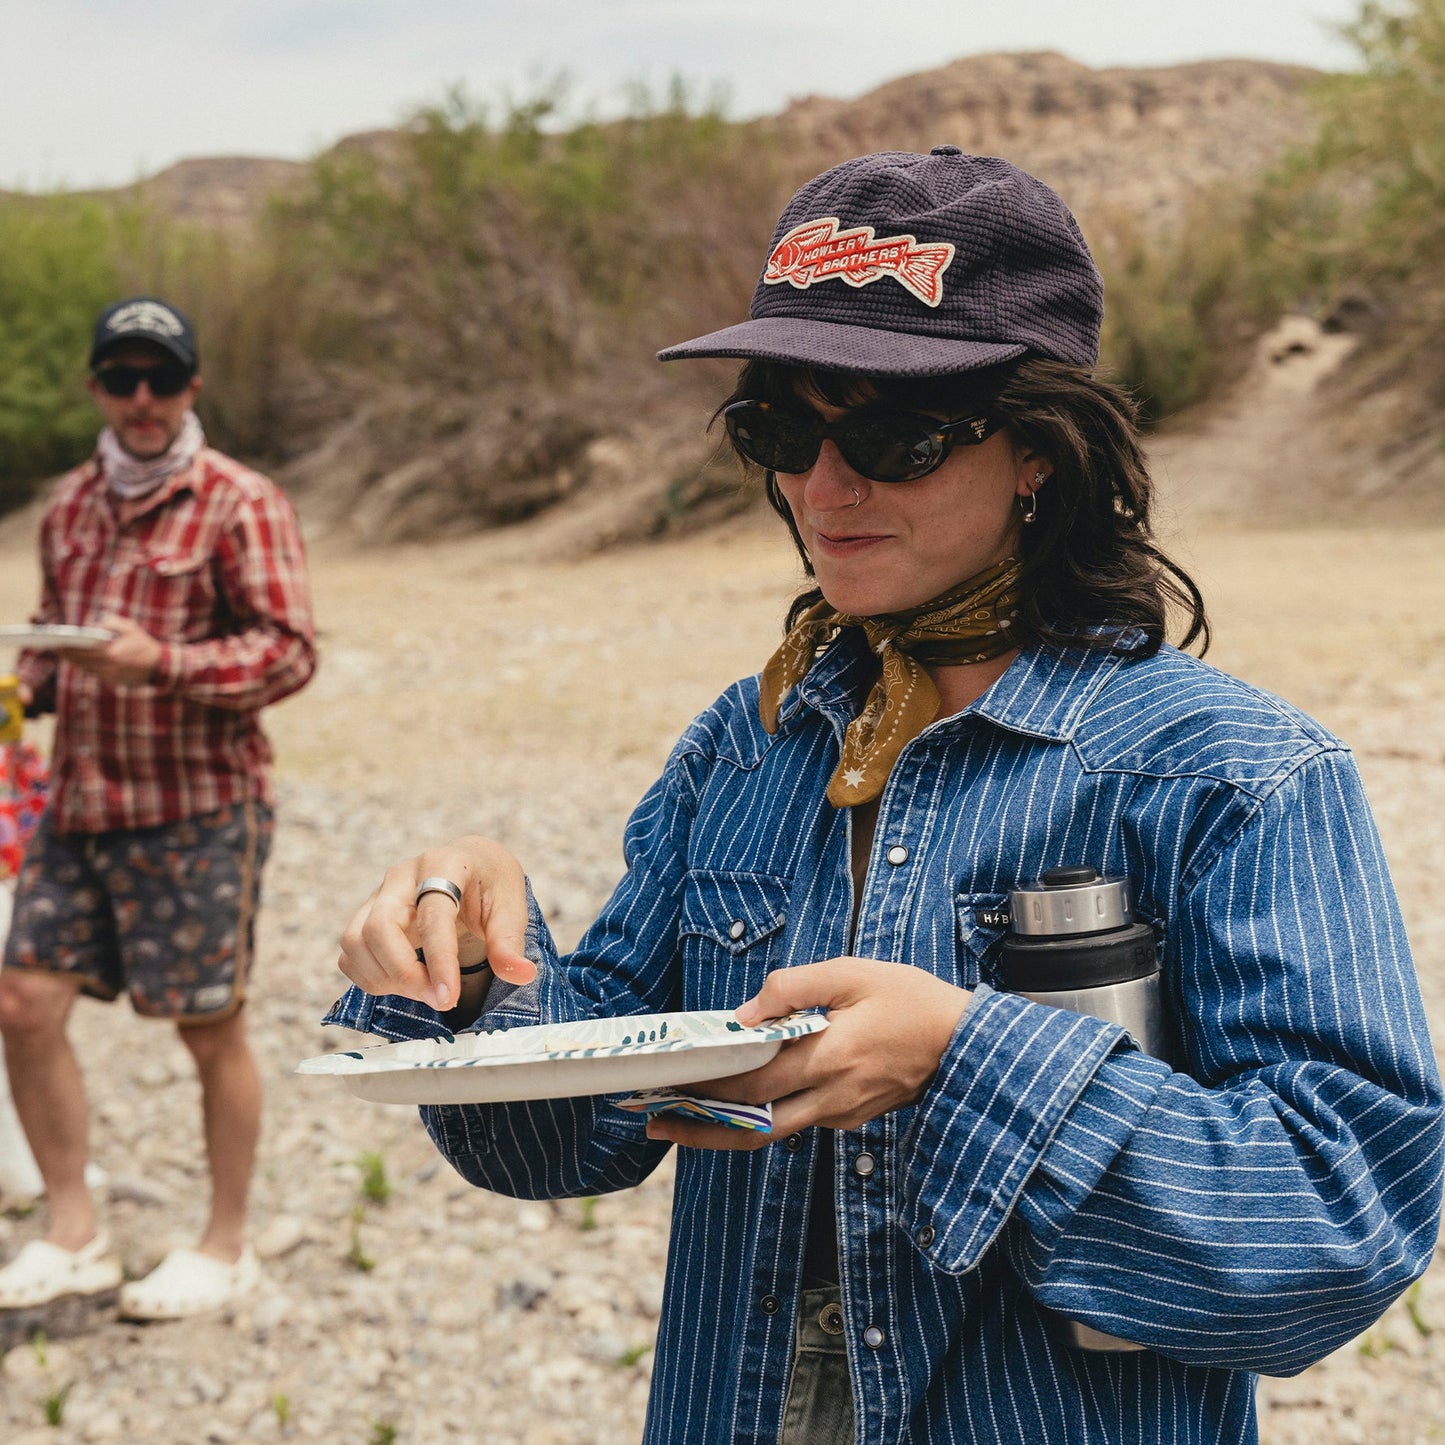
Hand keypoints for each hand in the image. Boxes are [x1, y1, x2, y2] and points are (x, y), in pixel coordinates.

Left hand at [58, 613, 161, 685]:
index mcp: (112, 653)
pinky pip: (92, 673)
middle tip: (55, 647)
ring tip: (62, 652)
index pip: (85, 650)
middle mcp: (109, 667)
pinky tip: (75, 659)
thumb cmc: (143, 643)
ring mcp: (110, 676)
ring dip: (73, 661)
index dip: (70, 647)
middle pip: (82, 661)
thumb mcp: (130, 627)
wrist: (158, 666)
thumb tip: (91, 625)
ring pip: (85, 668)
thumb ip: (110, 622)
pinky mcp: (111, 681)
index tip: (59, 642)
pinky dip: (83, 666)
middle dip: (68, 654)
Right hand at [338, 835, 536, 1011]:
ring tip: (426, 990)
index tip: (449, 997)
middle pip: (378, 927)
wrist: (470, 865)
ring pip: (355, 942)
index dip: (439, 960)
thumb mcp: (511, 906)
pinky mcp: (365, 915)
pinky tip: (406, 984)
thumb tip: (521, 975)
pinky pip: (350, 954)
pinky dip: (371, 978)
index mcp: (443, 864)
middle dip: (404, 973)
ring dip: (385, 978)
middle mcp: (401, 876)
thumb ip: (510, 942)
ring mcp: (378, 894)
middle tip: (439, 999)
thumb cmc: (491, 884)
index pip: (432, 916)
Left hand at [645, 959, 970, 1150]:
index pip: (753, 1083)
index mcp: (827, 1059)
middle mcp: (831, 1098)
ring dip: (728, 1127)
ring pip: (775, 1131)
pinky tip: (743, 1100)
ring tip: (685, 1117)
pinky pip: (801, 1122)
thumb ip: (793, 988)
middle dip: (701, 1122)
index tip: (667, 1087)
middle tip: (657, 1115)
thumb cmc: (912, 1001)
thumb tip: (744, 1014)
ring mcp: (843, 1115)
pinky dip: (766, 1116)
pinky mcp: (853, 1118)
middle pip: (754, 1124)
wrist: (968, 1044)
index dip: (706, 1088)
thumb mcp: (852, 974)